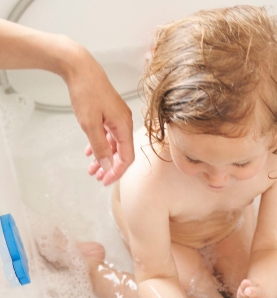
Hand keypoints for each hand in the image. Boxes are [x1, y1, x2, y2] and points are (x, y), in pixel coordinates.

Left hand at [63, 45, 133, 185]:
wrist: (80, 67)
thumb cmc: (86, 92)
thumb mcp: (90, 124)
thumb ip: (100, 147)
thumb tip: (108, 166)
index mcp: (123, 127)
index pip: (126, 157)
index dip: (117, 171)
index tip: (105, 180)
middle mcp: (124, 123)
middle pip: (121, 152)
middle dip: (109, 166)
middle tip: (97, 177)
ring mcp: (118, 117)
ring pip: (113, 144)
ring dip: (103, 157)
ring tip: (91, 168)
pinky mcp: (110, 112)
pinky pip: (108, 134)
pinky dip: (100, 144)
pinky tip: (90, 151)